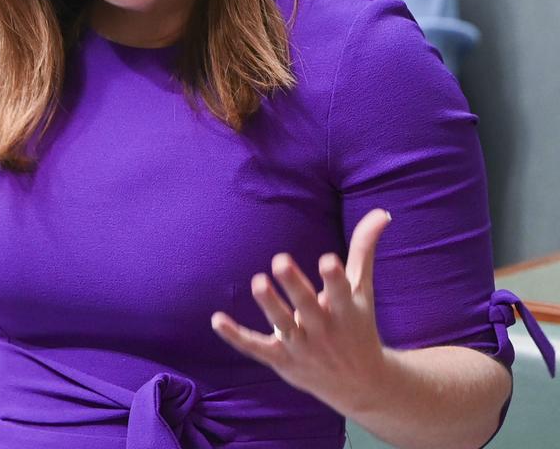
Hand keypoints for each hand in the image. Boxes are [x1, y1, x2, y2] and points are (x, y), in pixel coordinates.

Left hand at [210, 208, 391, 412]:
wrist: (361, 385)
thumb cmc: (357, 327)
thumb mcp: (362, 291)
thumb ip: (364, 251)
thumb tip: (381, 213)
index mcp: (345, 310)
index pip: (340, 291)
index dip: (334, 278)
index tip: (328, 260)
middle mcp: (323, 328)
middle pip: (306, 305)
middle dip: (294, 285)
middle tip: (280, 260)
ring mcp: (301, 345)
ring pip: (282, 324)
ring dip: (269, 304)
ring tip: (258, 282)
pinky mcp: (281, 359)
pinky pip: (256, 347)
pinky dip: (236, 336)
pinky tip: (217, 320)